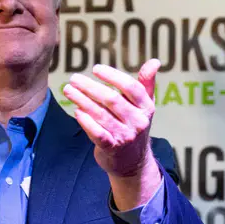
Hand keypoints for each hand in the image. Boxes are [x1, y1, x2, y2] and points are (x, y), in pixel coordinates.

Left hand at [62, 59, 161, 209]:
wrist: (133, 162)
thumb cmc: (135, 126)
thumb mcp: (145, 106)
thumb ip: (147, 83)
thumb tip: (155, 61)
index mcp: (147, 107)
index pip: (131, 87)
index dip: (113, 76)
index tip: (96, 68)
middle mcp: (138, 122)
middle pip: (113, 100)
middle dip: (91, 87)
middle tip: (74, 78)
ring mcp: (126, 136)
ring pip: (101, 115)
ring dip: (82, 101)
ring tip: (68, 90)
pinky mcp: (112, 149)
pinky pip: (98, 134)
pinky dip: (86, 122)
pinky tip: (77, 111)